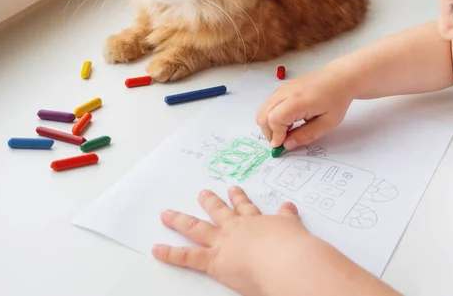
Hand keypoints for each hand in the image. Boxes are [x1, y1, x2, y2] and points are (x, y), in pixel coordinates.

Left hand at [152, 186, 309, 295]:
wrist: (288, 262)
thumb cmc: (295, 249)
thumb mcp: (295, 229)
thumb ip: (288, 219)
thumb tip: (289, 207)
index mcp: (258, 222)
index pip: (246, 208)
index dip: (239, 199)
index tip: (234, 190)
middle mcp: (237, 228)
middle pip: (219, 212)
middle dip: (209, 202)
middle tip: (202, 193)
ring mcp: (223, 242)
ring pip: (197, 228)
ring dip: (180, 220)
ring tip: (167, 214)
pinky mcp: (214, 261)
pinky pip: (187, 256)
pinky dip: (170, 253)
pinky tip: (157, 249)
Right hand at [256, 66, 354, 149]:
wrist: (338, 78)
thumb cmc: (336, 100)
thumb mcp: (327, 123)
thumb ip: (306, 135)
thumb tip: (287, 145)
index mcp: (298, 101)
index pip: (275, 119)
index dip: (276, 135)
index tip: (282, 145)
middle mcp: (285, 93)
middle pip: (263, 115)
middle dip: (268, 132)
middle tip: (281, 141)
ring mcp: (281, 89)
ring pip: (262, 109)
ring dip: (268, 124)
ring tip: (285, 131)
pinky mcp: (281, 88)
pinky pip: (267, 104)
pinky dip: (270, 116)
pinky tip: (285, 121)